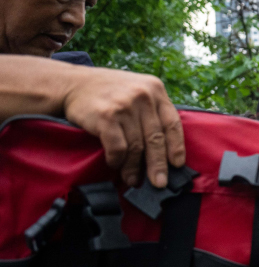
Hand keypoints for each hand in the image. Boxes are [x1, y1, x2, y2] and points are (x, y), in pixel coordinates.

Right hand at [61, 65, 184, 187]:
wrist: (72, 83)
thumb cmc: (108, 93)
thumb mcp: (136, 90)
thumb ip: (152, 111)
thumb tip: (166, 151)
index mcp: (155, 89)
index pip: (173, 123)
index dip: (176, 147)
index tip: (177, 164)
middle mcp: (143, 96)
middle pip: (156, 139)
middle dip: (158, 165)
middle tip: (159, 183)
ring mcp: (125, 106)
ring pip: (136, 146)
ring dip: (133, 167)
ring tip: (132, 179)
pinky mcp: (107, 117)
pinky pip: (118, 148)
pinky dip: (117, 160)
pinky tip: (114, 164)